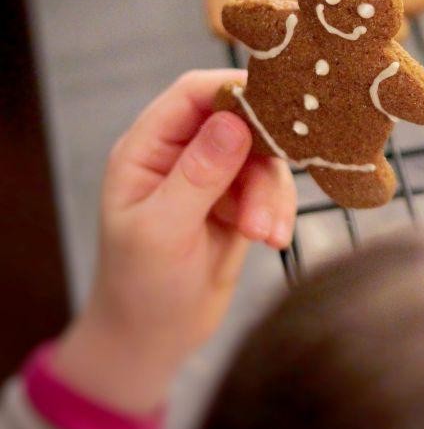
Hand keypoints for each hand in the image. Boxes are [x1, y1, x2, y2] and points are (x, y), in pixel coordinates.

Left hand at [51, 70, 296, 415]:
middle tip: (266, 205)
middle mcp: (181, 154)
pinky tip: (273, 240)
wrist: (154, 338)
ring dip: (272, 197)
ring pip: (264, 160)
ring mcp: (214, 178)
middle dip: (262, 163)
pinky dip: (280, 211)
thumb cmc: (140, 287)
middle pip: (241, 125)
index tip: (278, 106)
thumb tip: (234, 121)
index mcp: (147, 149)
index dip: (235, 90)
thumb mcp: (163, 231)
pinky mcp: (241, 202)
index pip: (193, 94)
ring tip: (265, 236)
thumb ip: (198, 175)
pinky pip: (275, 189)